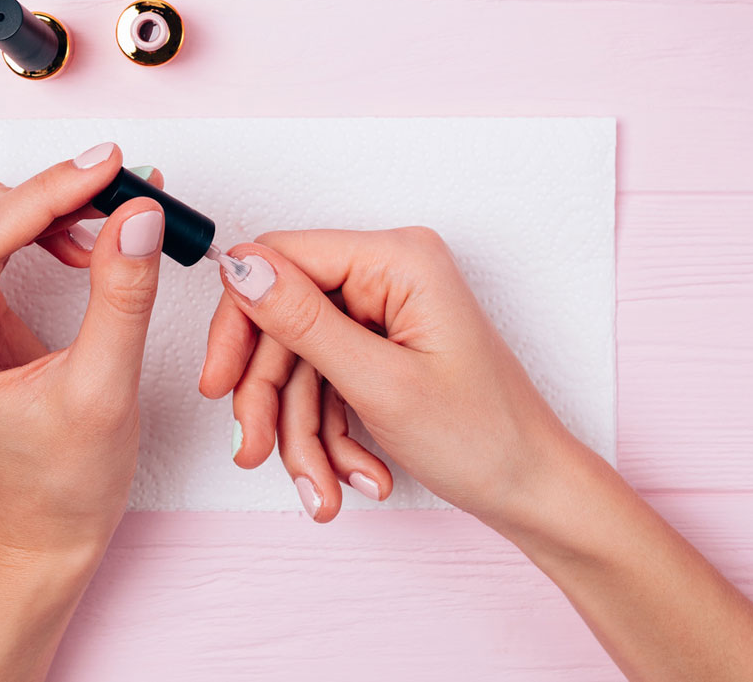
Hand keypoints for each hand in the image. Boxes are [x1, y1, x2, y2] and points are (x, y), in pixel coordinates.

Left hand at [0, 145, 165, 560]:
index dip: (45, 193)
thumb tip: (136, 213)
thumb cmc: (66, 480)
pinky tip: (83, 247)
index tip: (107, 167)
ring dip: (38, 210)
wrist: (45, 529)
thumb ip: (120, 296)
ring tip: (103, 230)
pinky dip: (37, 230)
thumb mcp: (106, 389)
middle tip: (115, 199)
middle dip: (40, 197)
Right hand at [200, 227, 580, 529]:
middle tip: (256, 453)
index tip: (217, 383)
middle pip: (284, 321)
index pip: (281, 259)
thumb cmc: (486, 438)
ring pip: (299, 364)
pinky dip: (328, 437)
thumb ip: (303, 322)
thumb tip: (240, 268)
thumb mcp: (380, 384)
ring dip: (302, 433)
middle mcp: (390, 274)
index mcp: (399, 258)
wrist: (534, 494)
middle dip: (272, 398)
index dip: (240, 321)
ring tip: (323, 491)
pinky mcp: (382, 348)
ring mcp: (386, 312)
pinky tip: (357, 478)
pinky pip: (324, 384)